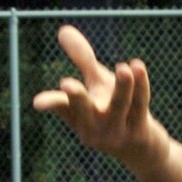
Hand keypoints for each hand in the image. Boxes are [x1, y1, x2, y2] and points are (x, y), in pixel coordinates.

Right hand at [32, 25, 170, 172]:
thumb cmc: (114, 113)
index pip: (62, 107)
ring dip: (122, 87)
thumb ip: (82, 59)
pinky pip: (140, 105)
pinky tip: (138, 67)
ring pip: (119, 106)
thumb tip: (63, 30)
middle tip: (67, 84)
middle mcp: (94, 128)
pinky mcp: (140, 132)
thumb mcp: (97, 85)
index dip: (51, 102)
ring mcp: (117, 132)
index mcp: (79, 118)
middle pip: (85, 110)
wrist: (143, 151)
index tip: (37, 102)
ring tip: (123, 68)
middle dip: (77, 98)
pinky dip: (140, 87)